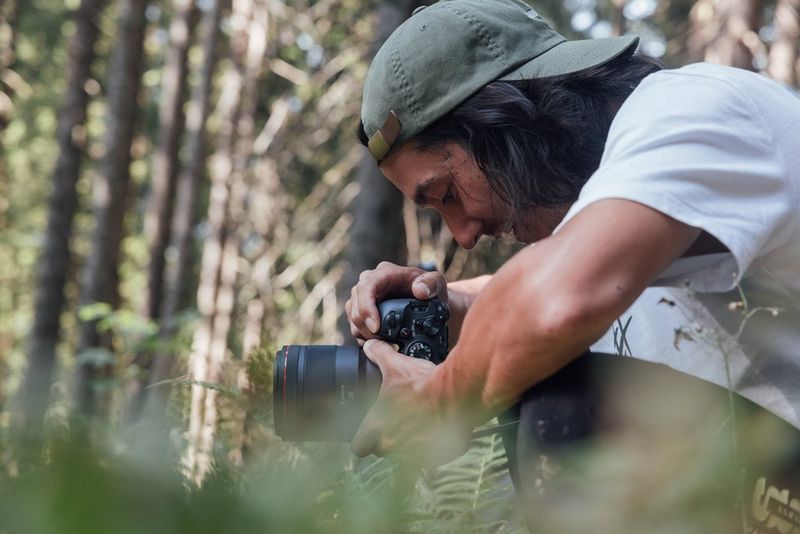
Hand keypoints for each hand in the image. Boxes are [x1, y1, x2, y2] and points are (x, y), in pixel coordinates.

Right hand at [345, 262, 448, 344]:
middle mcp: (370, 282)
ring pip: (352, 316)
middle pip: (355, 304)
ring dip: (363, 333)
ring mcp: (364, 297)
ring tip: (383, 342)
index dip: (367, 308)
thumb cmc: (432, 291)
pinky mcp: (362, 311)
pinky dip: (364, 337)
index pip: (366, 287)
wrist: (430, 303)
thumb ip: (432, 283)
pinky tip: (379, 343)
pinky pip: (355, 325)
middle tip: (382, 341)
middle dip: (365, 326)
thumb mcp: (437, 284)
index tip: (376, 327)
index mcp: (385, 273)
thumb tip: (418, 290)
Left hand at [350, 340, 471, 467]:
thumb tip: (371, 347)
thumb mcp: (397, 365)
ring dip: (410, 444)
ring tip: (419, 426)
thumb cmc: (424, 383)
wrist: (457, 394)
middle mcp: (393, 443)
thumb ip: (379, 354)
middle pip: (381, 451)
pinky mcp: (437, 457)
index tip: (368, 432)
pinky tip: (437, 430)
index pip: (358, 446)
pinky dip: (433, 447)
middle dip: (387, 440)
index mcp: (378, 426)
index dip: (362, 439)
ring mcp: (415, 454)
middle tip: (396, 424)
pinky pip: (431, 458)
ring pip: (406, 455)